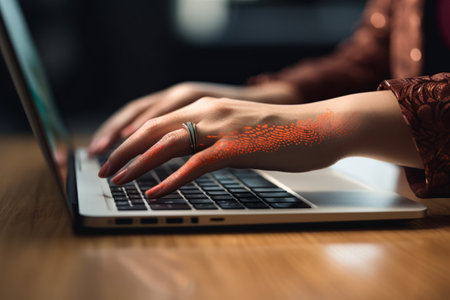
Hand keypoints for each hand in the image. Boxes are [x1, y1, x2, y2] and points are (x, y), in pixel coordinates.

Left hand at [98, 97, 355, 197]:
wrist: (320, 126)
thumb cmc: (283, 132)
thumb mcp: (240, 129)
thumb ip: (213, 136)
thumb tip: (189, 156)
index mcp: (210, 105)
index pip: (159, 119)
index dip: (132, 137)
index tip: (115, 154)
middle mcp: (210, 110)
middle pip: (154, 129)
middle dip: (124, 150)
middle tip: (105, 169)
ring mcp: (223, 128)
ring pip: (167, 143)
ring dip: (138, 163)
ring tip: (119, 181)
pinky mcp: (236, 147)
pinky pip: (195, 164)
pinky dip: (172, 179)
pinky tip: (157, 192)